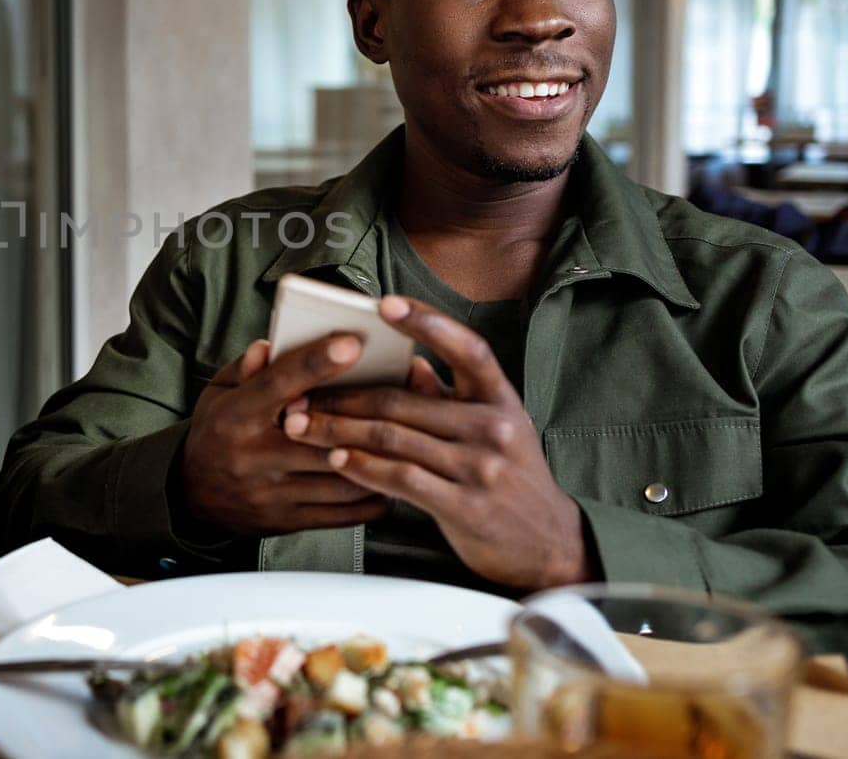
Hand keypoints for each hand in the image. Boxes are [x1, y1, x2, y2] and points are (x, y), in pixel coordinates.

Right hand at [180, 335, 392, 535]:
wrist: (193, 497)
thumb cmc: (216, 433)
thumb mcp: (219, 392)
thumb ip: (248, 368)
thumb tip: (271, 346)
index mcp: (235, 416)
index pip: (278, 384)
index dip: (316, 363)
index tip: (350, 344)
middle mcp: (253, 456)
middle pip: (321, 436)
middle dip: (364, 416)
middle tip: (401, 395)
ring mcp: (272, 493)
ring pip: (341, 476)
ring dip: (378, 457)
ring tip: (406, 435)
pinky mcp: (289, 521)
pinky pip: (345, 512)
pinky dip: (375, 494)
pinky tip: (388, 475)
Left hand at [281, 295, 595, 589]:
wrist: (548, 544)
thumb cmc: (509, 477)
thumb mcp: (493, 428)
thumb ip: (450, 395)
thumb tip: (406, 361)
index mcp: (502, 399)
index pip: (467, 348)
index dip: (427, 321)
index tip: (384, 304)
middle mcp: (494, 428)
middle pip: (403, 401)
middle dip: (343, 396)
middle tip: (299, 393)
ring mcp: (481, 468)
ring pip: (393, 438)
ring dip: (338, 431)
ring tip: (301, 426)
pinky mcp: (464, 506)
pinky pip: (401, 478)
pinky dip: (363, 466)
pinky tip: (335, 459)